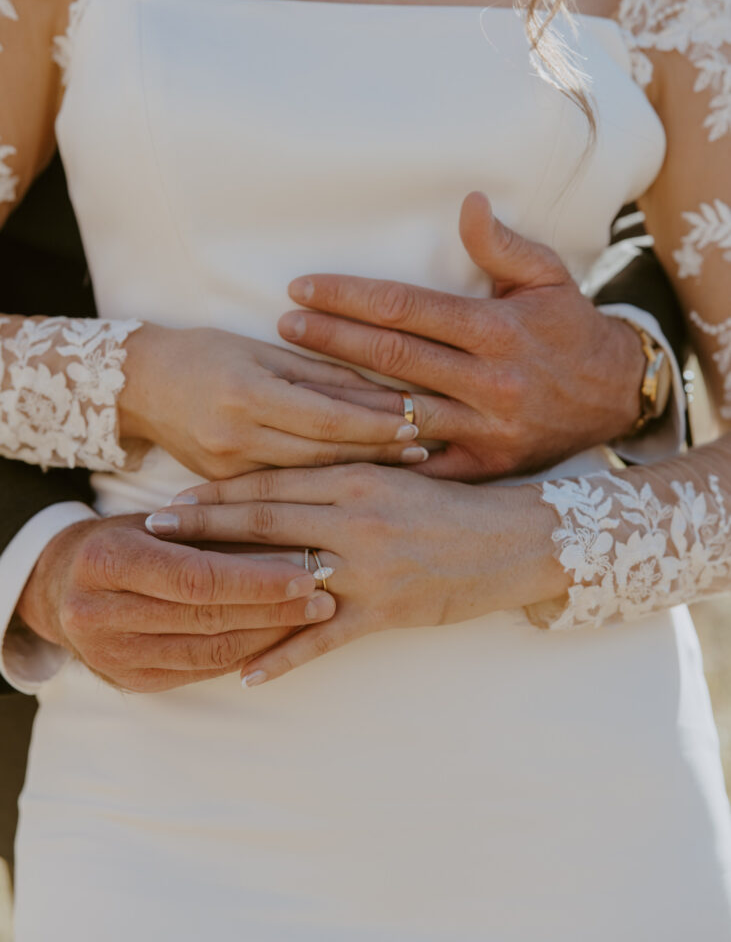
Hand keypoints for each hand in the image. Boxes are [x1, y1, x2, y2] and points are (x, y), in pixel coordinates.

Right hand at [15, 514, 334, 692]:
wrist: (62, 583)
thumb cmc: (126, 538)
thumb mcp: (157, 521)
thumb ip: (210, 529)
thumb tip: (291, 532)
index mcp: (105, 560)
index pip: (195, 576)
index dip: (253, 579)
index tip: (304, 573)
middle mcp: (98, 613)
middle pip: (205, 617)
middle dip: (272, 608)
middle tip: (324, 594)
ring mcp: (111, 654)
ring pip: (207, 651)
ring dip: (268, 635)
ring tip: (313, 615)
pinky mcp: (130, 681)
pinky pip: (199, 672)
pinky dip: (245, 654)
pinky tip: (281, 638)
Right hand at [118, 328, 420, 479]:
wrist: (139, 385)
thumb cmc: (204, 354)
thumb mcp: (262, 352)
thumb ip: (320, 374)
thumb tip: (383, 390)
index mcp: (247, 393)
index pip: (327, 417)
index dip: (375, 423)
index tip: (417, 423)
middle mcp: (236, 436)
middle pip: (324, 454)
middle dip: (378, 452)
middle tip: (426, 451)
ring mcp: (227, 468)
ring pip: (308, 478)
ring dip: (359, 473)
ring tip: (405, 469)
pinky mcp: (224, 485)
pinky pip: (283, 489)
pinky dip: (323, 487)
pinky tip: (357, 487)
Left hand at [146, 464, 565, 685]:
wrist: (517, 538)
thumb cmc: (458, 504)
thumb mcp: (400, 478)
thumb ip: (348, 478)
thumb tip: (294, 483)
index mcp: (357, 477)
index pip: (275, 481)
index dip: (222, 489)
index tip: (179, 494)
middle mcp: (355, 516)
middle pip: (263, 520)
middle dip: (204, 524)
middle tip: (152, 528)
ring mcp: (369, 566)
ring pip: (284, 576)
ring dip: (228, 588)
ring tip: (181, 597)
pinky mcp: (387, 610)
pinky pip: (322, 639)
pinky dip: (281, 657)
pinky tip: (245, 673)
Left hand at [277, 192, 645, 480]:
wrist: (617, 396)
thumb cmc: (570, 330)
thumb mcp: (549, 277)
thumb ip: (503, 245)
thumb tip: (467, 202)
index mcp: (497, 330)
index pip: (406, 308)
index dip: (349, 296)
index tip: (303, 288)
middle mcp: (489, 381)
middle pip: (391, 359)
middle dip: (330, 339)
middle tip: (283, 326)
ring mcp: (485, 428)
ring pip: (396, 414)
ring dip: (339, 398)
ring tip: (289, 383)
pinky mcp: (484, 467)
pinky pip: (421, 466)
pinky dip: (377, 457)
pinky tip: (332, 447)